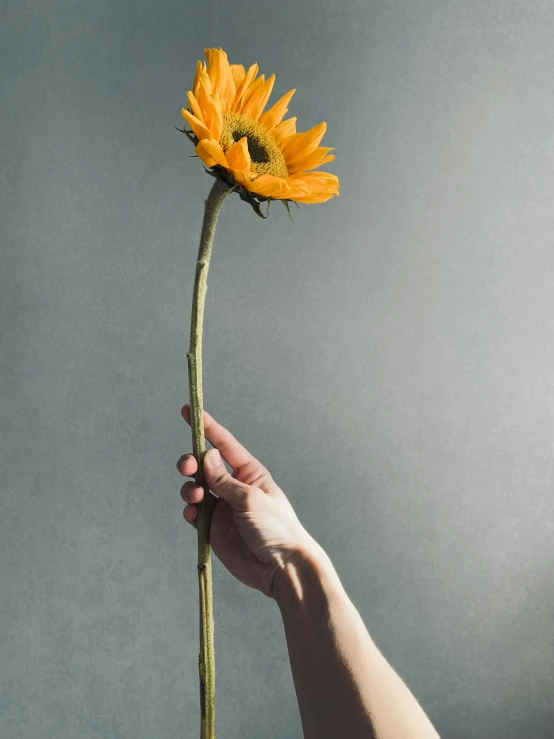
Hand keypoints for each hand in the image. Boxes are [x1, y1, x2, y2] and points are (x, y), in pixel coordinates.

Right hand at [177, 404, 318, 599]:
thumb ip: (224, 480)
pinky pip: (194, 514)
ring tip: (196, 498)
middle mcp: (234, 487)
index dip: (206, 427)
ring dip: (190, 489)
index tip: (188, 410)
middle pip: (205, 466)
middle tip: (188, 467)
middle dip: (192, 462)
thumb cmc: (276, 528)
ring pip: (196, 489)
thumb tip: (207, 456)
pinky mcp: (214, 530)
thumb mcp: (250, 499)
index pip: (224, 444)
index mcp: (249, 473)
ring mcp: (223, 508)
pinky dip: (189, 511)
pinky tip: (193, 513)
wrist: (281, 569)